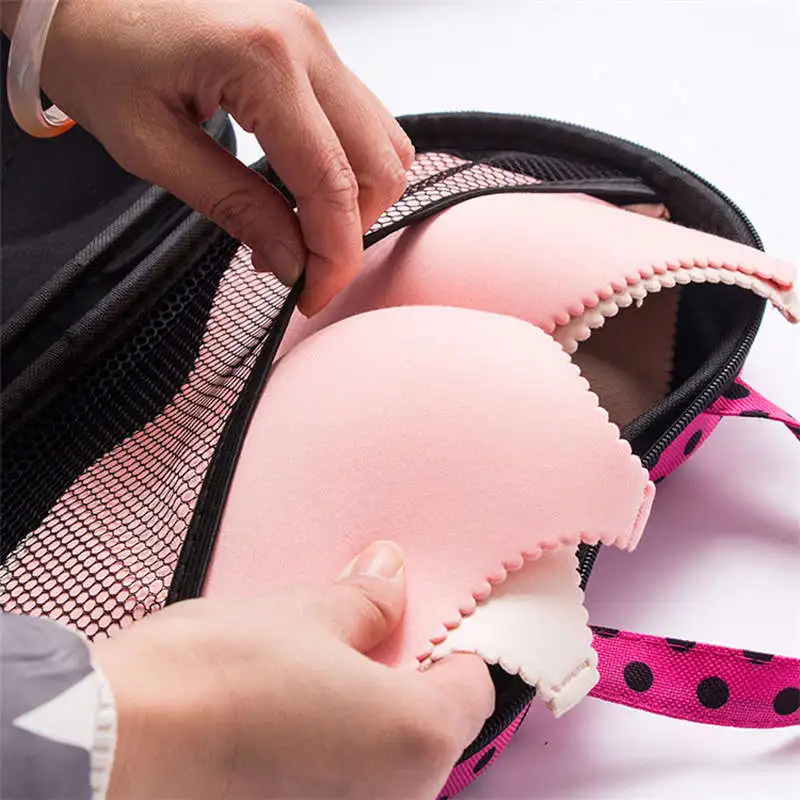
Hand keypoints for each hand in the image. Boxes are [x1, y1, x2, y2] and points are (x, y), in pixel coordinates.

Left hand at [38, 0, 413, 315]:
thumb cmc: (96, 56)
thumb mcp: (152, 148)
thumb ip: (233, 206)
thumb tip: (292, 263)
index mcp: (262, 61)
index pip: (331, 182)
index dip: (333, 255)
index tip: (311, 297)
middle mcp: (305, 43)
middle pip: (379, 163)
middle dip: (351, 232)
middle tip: (305, 270)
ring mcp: (314, 42)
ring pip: (382, 143)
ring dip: (355, 202)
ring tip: (301, 232)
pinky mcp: (310, 50)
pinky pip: (361, 123)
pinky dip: (345, 170)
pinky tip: (303, 193)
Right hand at [92, 542, 493, 799]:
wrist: (107, 752)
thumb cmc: (208, 683)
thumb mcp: (302, 616)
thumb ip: (364, 601)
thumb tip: (389, 574)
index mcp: (415, 739)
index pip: (472, 684)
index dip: (451, 641)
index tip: (423, 618)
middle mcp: (397, 799)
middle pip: (428, 724)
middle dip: (400, 675)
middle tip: (358, 632)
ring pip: (383, 756)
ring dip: (361, 713)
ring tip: (310, 671)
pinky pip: (341, 781)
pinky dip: (328, 748)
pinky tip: (283, 714)